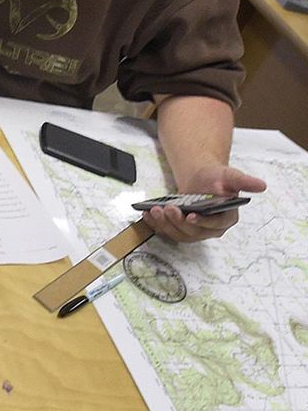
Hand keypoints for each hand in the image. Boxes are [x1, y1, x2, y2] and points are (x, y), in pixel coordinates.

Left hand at [143, 164, 265, 242]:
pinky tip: (147, 214)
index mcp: (227, 218)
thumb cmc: (216, 178)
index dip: (203, 222)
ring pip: (180, 234)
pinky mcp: (181, 229)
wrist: (201, 179)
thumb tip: (261, 185)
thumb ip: (243, 181)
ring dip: (166, 224)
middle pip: (194, 232)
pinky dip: (157, 225)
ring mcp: (196, 230)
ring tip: (155, 210)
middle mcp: (212, 228)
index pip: (215, 225)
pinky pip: (168, 231)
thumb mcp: (230, 176)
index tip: (191, 215)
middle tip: (168, 209)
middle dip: (179, 222)